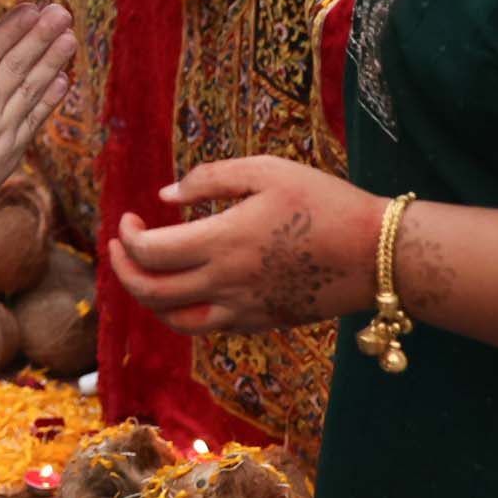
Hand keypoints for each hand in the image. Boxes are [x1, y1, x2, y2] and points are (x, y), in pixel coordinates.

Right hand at [0, 1, 76, 205]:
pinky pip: (36, 120)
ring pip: (31, 90)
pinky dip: (51, 99)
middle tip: (61, 13)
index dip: (11, 29)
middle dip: (41, 37)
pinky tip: (63, 79)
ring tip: (69, 37)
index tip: (30, 8)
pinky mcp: (12, 152)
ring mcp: (1, 133)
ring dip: (52, 61)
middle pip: (17, 66)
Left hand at [110, 155, 381, 335]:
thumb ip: (210, 179)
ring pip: (175, 320)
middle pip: (151, 293)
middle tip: (121, 248)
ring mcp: (244, 309)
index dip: (126, 239)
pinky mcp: (262, 323)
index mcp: (223, 242)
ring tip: (147, 272)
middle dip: (123, 271)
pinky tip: (190, 286)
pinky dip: (185, 311)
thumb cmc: (324, 201)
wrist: (377, 253)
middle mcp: (226, 283)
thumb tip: (165, 196)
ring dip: (150, 299)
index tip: (128, 220)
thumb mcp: (267, 171)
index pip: (149, 254)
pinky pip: (209, 326)